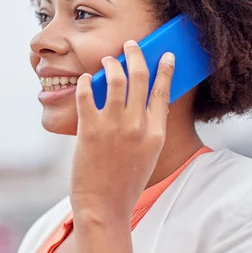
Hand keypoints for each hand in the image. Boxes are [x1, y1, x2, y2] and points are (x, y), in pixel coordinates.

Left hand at [70, 40, 174, 219]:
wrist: (104, 207)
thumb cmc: (125, 182)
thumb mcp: (147, 154)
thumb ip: (147, 128)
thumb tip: (138, 100)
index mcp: (155, 133)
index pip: (164, 91)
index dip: (165, 69)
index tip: (165, 55)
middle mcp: (137, 126)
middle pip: (141, 77)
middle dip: (136, 55)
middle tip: (130, 45)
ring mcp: (113, 126)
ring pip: (116, 80)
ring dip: (112, 64)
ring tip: (107, 60)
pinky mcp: (90, 129)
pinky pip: (87, 94)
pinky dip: (86, 82)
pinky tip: (86, 79)